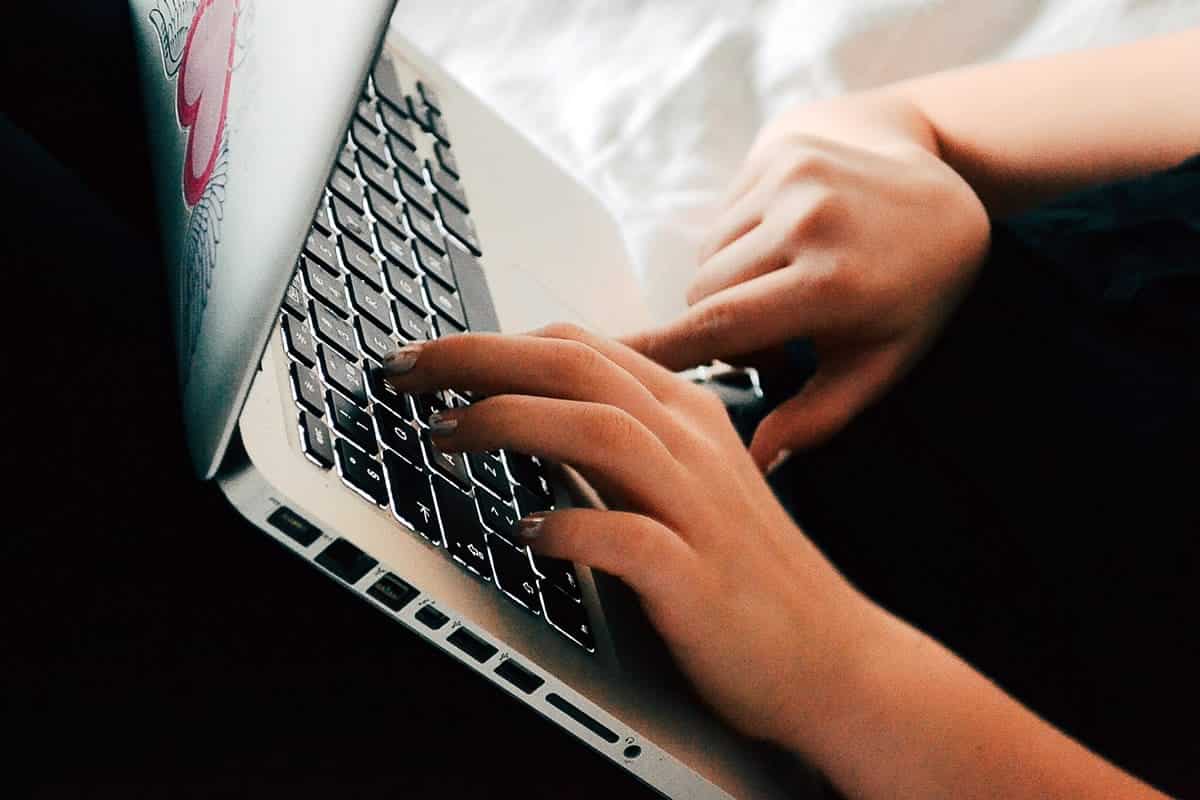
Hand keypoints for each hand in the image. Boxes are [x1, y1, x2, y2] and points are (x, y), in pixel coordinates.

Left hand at [380, 325, 880, 745]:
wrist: (830, 655)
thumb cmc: (744, 568)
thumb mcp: (683, 481)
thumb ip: (616, 441)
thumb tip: (524, 415)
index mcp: (684, 413)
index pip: (579, 347)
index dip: (494, 341)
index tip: (431, 356)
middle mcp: (689, 445)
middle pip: (576, 369)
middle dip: (479, 359)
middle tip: (406, 371)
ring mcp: (696, 508)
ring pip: (599, 431)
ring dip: (510, 423)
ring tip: (443, 436)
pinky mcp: (697, 577)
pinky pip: (627, 539)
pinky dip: (569, 527)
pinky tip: (527, 532)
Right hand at [623, 103, 990, 468]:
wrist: (939, 180)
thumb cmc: (913, 287)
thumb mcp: (882, 360)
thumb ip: (816, 417)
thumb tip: (752, 464)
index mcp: (836, 283)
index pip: (725, 326)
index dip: (663, 353)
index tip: (606, 367)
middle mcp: (808, 221)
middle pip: (704, 296)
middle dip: (722, 329)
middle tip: (778, 338)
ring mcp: (790, 179)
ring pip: (707, 259)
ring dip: (728, 287)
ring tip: (784, 288)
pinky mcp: (777, 153)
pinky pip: (721, 221)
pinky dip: (739, 247)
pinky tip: (784, 246)